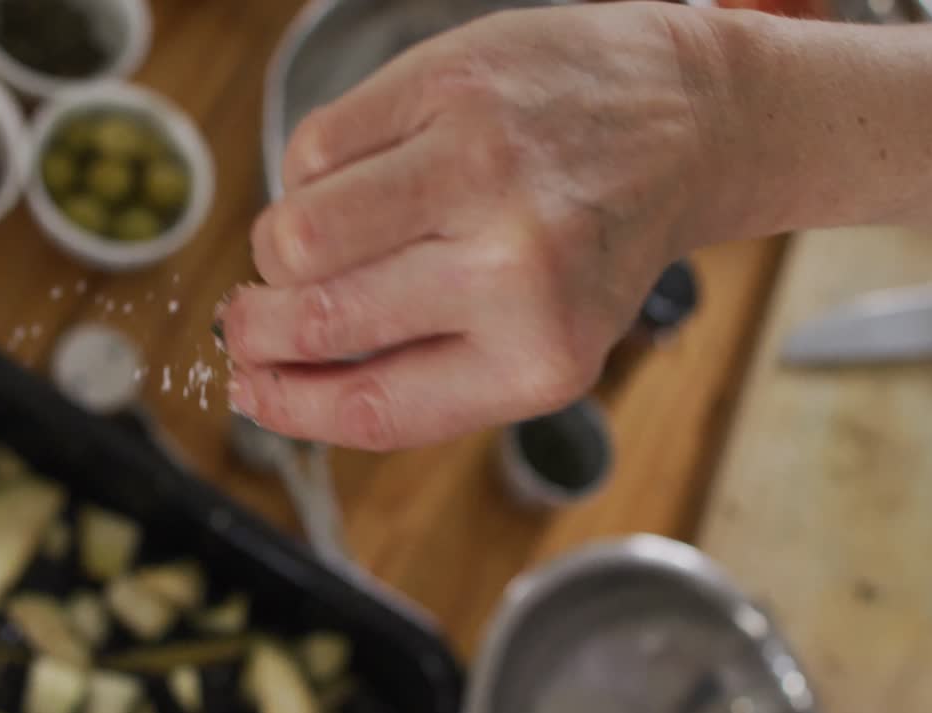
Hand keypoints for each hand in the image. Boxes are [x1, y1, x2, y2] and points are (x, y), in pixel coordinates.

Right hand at [220, 2, 738, 450]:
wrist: (686, 120)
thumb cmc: (601, 236)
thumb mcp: (545, 339)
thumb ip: (431, 373)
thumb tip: (285, 382)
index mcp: (538, 357)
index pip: (371, 407)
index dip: (287, 407)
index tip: (249, 391)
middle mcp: (511, 267)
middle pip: (318, 319)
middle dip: (256, 328)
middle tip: (245, 321)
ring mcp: (477, 167)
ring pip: (298, 231)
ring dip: (281, 249)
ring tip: (311, 242)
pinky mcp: (449, 85)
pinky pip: (313, 147)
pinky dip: (311, 171)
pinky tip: (357, 174)